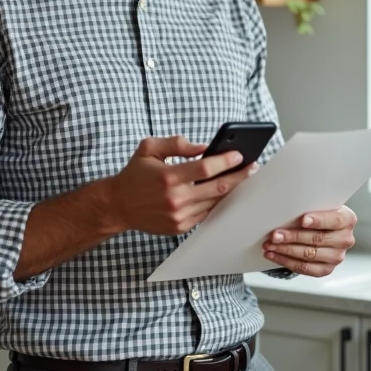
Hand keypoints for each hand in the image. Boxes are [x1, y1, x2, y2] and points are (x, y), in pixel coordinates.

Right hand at [104, 136, 253, 235]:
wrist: (118, 205)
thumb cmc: (134, 174)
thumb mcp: (150, 148)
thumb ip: (177, 144)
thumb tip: (204, 148)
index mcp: (168, 177)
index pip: (206, 168)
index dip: (226, 161)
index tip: (239, 155)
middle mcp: (175, 198)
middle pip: (217, 188)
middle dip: (238, 177)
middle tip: (252, 168)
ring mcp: (179, 216)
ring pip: (214, 202)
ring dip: (230, 190)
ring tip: (241, 178)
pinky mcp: (180, 227)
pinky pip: (205, 214)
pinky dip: (215, 202)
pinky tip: (223, 192)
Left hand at [262, 206, 356, 276]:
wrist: (321, 229)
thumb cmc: (316, 213)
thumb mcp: (317, 204)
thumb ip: (309, 203)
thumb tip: (288, 204)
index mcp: (347, 219)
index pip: (335, 220)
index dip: (319, 220)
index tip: (303, 220)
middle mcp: (345, 239)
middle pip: (317, 239)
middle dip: (293, 237)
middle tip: (275, 235)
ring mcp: (337, 257)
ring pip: (309, 255)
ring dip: (286, 250)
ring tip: (269, 245)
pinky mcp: (326, 269)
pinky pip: (305, 268)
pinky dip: (286, 261)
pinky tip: (274, 255)